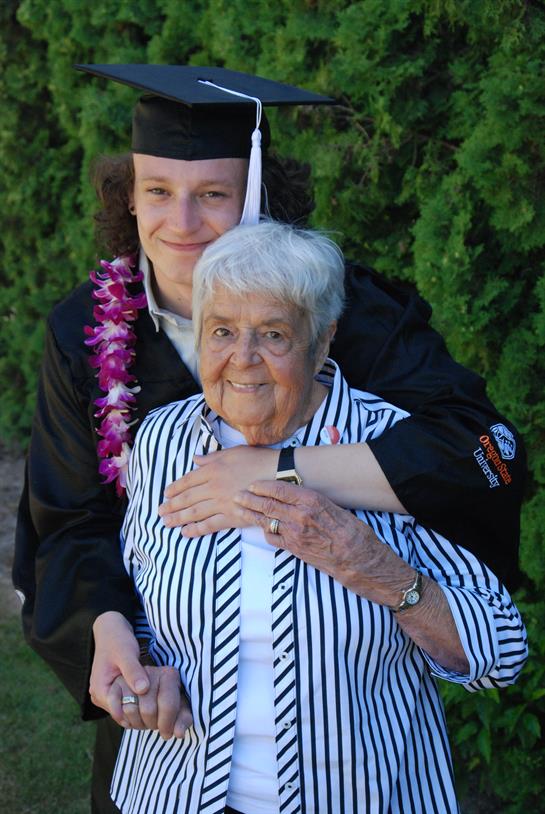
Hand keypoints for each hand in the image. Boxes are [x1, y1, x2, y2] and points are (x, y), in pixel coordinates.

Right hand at [90, 612, 192, 737]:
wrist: (110, 631)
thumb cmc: (117, 640)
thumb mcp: (126, 653)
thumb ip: (133, 671)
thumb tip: (143, 690)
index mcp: (100, 691)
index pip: (121, 712)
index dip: (140, 712)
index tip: (158, 708)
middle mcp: (100, 697)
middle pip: (124, 714)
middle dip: (142, 711)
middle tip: (163, 708)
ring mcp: (107, 696)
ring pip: (127, 710)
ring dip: (142, 707)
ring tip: (160, 702)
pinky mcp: (114, 692)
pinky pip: (127, 703)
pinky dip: (139, 701)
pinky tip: (153, 696)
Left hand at [158, 446, 276, 535]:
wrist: (279, 475)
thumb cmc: (258, 460)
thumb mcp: (232, 452)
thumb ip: (211, 457)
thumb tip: (195, 459)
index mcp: (212, 469)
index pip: (187, 480)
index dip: (175, 488)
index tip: (166, 494)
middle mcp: (213, 487)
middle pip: (187, 498)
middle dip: (171, 506)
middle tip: (160, 511)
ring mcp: (222, 503)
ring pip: (194, 513)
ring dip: (178, 518)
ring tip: (167, 523)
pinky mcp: (232, 516)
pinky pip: (210, 525)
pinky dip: (196, 529)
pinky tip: (186, 532)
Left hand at [233, 480, 412, 604]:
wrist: (360, 560)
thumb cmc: (353, 532)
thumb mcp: (335, 508)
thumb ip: (314, 502)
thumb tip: (299, 495)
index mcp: (312, 500)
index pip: (280, 489)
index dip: (263, 486)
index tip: (253, 483)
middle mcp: (300, 516)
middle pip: (268, 504)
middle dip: (249, 499)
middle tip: (237, 494)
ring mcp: (295, 534)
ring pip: (266, 521)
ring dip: (250, 514)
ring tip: (239, 509)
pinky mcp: (294, 550)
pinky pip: (273, 538)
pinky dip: (266, 532)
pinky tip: (262, 528)